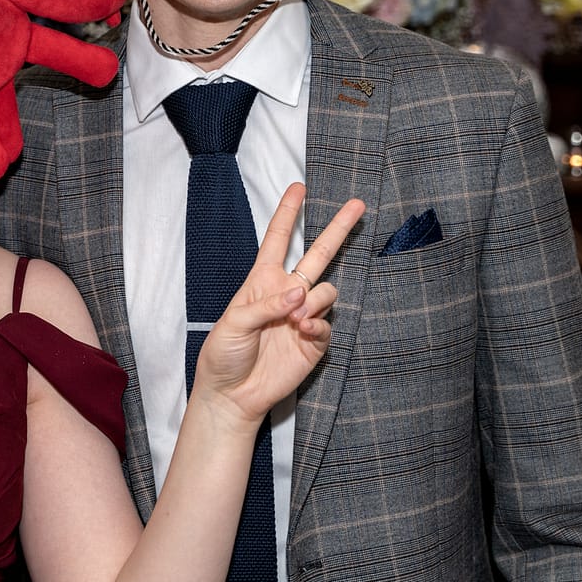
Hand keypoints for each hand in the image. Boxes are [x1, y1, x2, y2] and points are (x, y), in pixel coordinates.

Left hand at [192, 182, 364, 424]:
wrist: (233, 394)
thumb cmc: (223, 354)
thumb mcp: (233, 323)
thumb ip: (266, 304)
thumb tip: (300, 291)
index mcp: (261, 282)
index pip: (278, 240)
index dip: (288, 213)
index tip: (299, 187)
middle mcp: (286, 294)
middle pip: (318, 255)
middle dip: (338, 230)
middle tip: (358, 205)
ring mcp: (302, 316)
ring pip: (326, 291)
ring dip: (315, 301)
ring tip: (295, 320)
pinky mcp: (314, 342)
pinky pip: (327, 324)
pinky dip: (318, 325)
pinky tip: (303, 332)